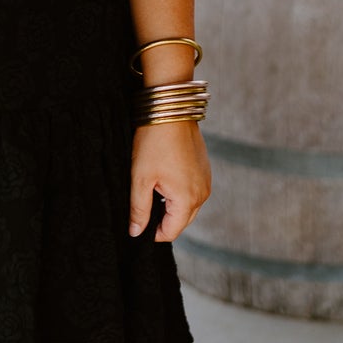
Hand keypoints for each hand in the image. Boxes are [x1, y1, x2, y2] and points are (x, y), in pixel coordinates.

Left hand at [129, 120, 211, 241]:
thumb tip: (136, 232)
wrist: (170, 110)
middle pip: (181, 221)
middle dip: (162, 219)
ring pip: (187, 206)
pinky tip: (163, 178)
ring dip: (171, 205)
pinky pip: (192, 191)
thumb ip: (139, 209)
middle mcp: (203, 194)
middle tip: (142, 205)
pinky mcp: (205, 170)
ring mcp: (206, 181)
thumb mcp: (140, 178)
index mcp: (188, 200)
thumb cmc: (153, 143)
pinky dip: (179, 192)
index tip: (137, 222)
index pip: (170, 232)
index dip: (152, 232)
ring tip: (152, 188)